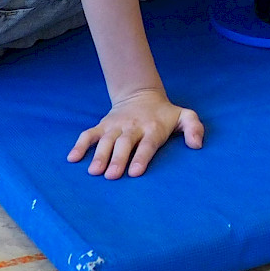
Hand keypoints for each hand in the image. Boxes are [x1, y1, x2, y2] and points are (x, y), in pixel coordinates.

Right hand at [67, 88, 203, 177]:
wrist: (141, 94)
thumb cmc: (164, 114)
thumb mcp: (184, 116)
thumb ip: (194, 128)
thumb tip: (197, 144)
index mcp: (153, 128)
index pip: (147, 144)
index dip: (141, 157)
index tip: (135, 172)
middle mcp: (133, 127)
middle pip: (124, 144)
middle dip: (118, 159)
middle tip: (112, 176)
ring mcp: (116, 126)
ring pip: (106, 141)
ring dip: (99, 155)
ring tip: (94, 172)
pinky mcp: (103, 126)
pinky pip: (89, 134)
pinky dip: (80, 145)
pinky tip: (72, 158)